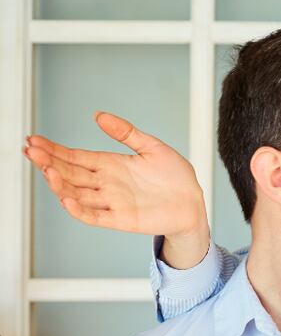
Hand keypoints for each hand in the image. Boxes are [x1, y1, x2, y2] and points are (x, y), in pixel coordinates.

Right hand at [24, 112, 211, 267]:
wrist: (194, 203)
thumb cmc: (175, 177)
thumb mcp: (152, 147)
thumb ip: (126, 133)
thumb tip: (99, 115)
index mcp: (111, 164)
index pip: (75, 157)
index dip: (55, 149)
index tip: (34, 140)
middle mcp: (107, 183)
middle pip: (71, 173)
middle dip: (49, 162)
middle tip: (31, 151)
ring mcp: (113, 202)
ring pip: (78, 194)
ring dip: (60, 184)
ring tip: (47, 170)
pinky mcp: (122, 219)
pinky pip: (95, 216)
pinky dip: (80, 210)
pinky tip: (66, 199)